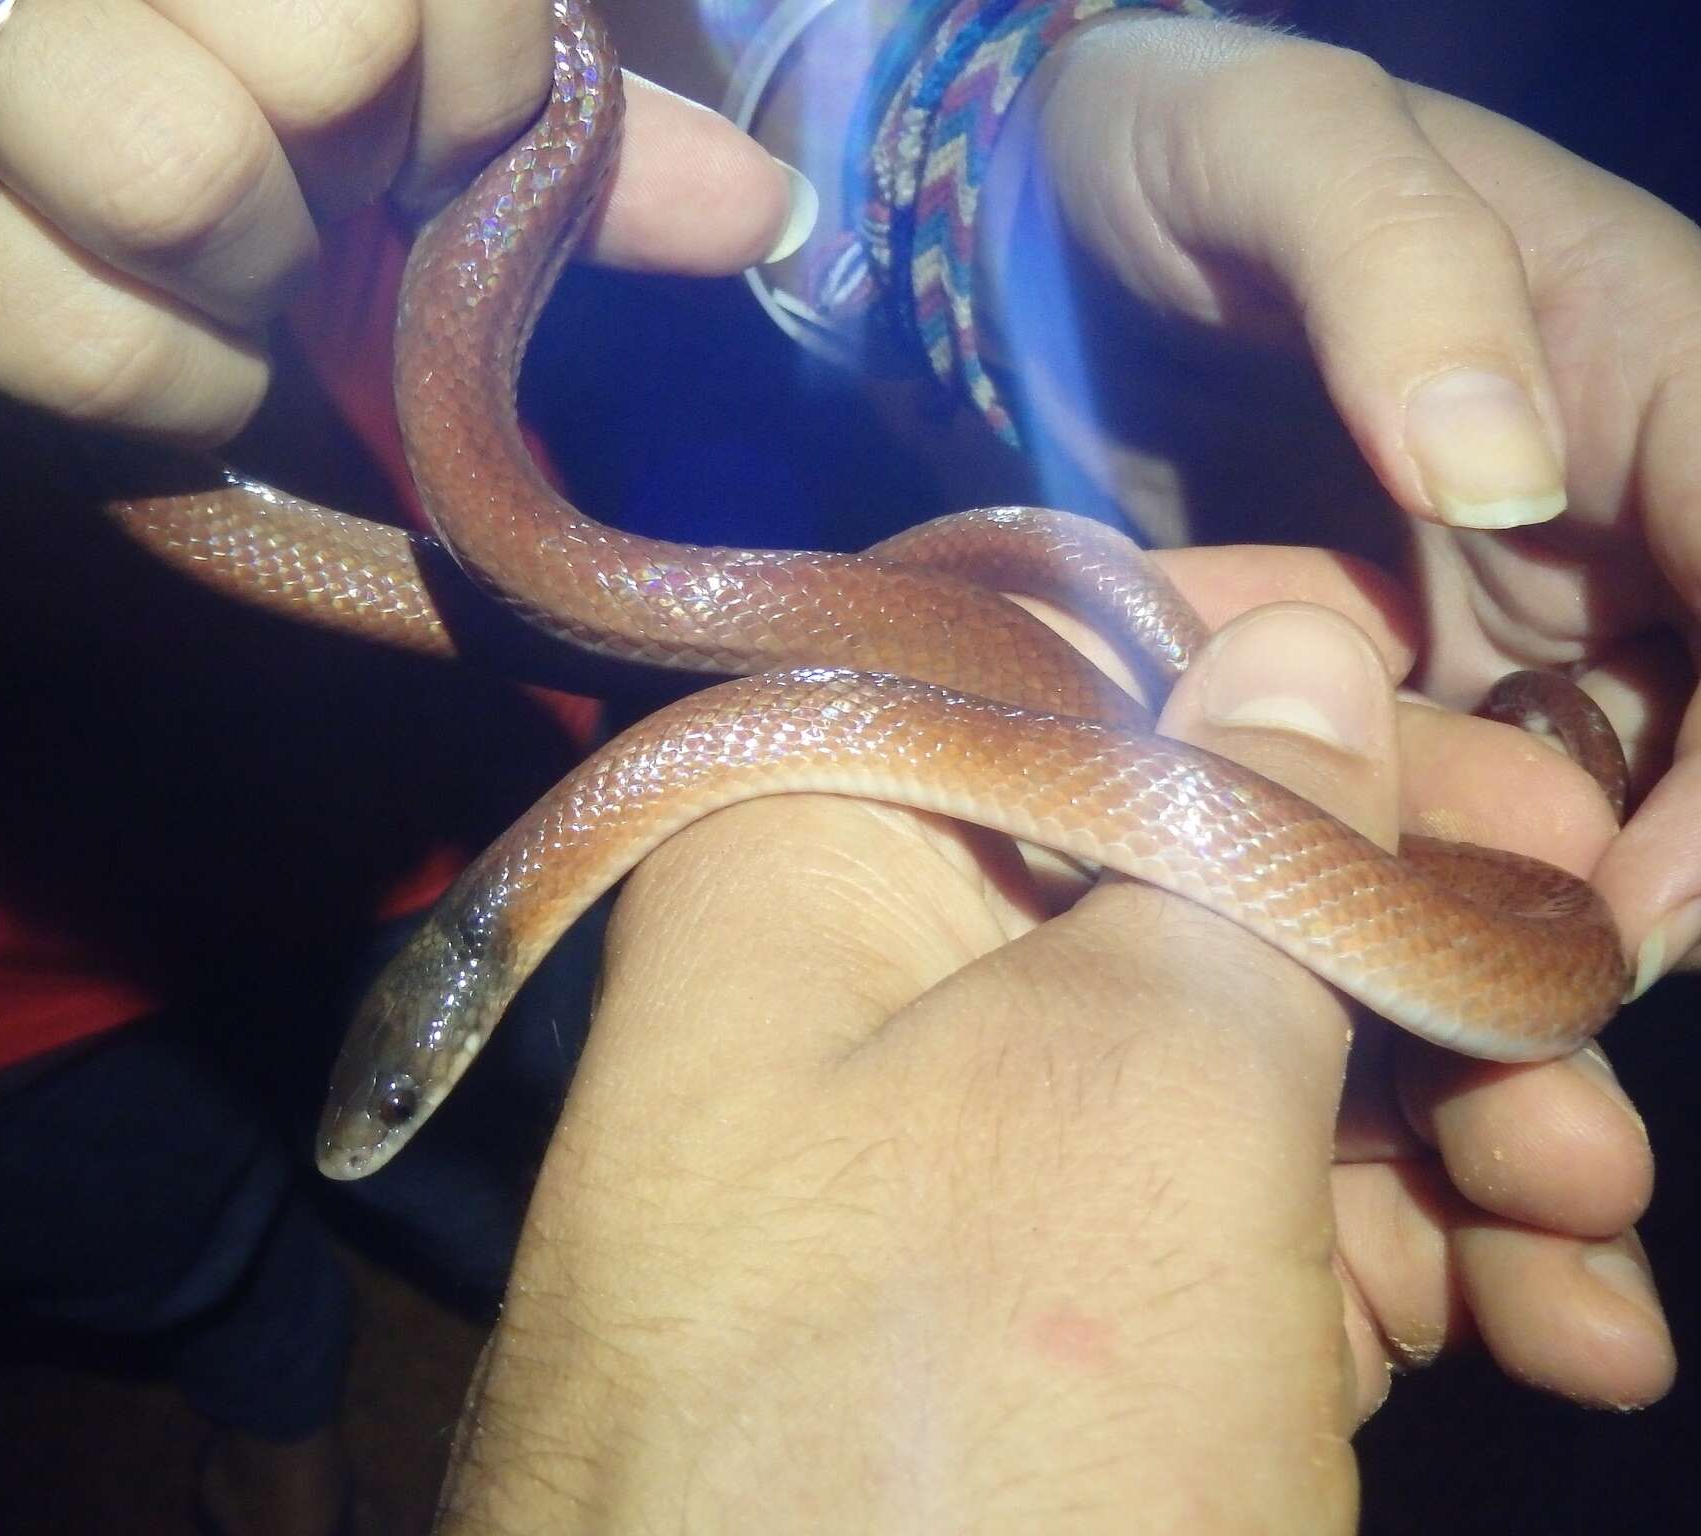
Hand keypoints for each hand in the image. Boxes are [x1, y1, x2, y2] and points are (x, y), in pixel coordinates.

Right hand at [0, 0, 793, 442]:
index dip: (475, 52)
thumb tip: (756, 213)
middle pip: (329, 45)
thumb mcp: (305, 3)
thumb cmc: (106, 24)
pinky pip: (101, 350)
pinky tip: (141, 324)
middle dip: (361, 149)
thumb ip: (515, 71)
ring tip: (208, 240)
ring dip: (257, 273)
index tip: (434, 110)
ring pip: (192, 182)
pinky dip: (176, 383)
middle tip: (306, 166)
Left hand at [435, 552, 1669, 1533]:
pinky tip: (1548, 1338)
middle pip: (1172, 873)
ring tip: (1590, 1233)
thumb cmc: (959, 1429)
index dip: (1270, 659)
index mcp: (812, 857)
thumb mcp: (1134, 1094)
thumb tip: (1294, 642)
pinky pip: (1223, 1233)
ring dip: (1451, 1129)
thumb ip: (1241, 843)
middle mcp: (856, 989)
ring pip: (1232, 1065)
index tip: (1482, 733)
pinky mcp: (1024, 1336)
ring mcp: (943, 1172)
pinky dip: (1390, 1268)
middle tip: (1600, 1003)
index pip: (1045, 657)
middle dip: (1412, 945)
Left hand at [996, 15, 1700, 989]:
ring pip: (1597, 806)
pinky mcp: (1396, 673)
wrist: (1031, 217)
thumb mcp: (1275, 143)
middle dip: (1653, 895)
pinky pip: (1454, 811)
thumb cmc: (1158, 147)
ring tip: (1447, 1063)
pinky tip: (1351, 993)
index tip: (1635, 913)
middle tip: (1527, 1041)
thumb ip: (1401, 272)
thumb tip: (1502, 472)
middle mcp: (1620, 513)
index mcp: (1668, 374)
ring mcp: (1514, 605)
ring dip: (1539, 934)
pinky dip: (1421, 902)